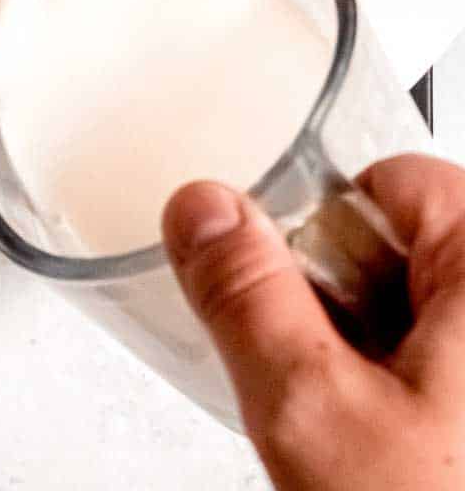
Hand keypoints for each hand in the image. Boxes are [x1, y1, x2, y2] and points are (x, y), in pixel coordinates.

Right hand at [164, 156, 464, 490]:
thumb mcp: (315, 413)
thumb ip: (246, 295)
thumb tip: (204, 209)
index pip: (389, 182)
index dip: (323, 240)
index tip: (296, 308)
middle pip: (411, 257)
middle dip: (351, 319)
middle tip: (340, 404)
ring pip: (432, 330)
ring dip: (385, 374)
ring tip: (378, 457)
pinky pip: (452, 383)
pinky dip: (426, 414)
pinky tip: (405, 472)